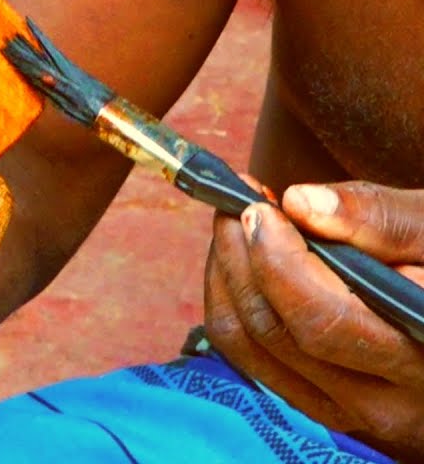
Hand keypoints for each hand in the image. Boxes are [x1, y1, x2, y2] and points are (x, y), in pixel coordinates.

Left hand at [205, 180, 423, 458]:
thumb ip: (382, 219)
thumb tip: (300, 203)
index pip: (324, 321)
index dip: (278, 262)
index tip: (262, 209)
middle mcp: (389, 404)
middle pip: (276, 332)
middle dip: (242, 257)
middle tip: (237, 203)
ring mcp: (349, 414)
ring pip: (248, 344)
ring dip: (227, 274)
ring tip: (236, 223)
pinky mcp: (318, 407)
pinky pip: (245, 355)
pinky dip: (230, 300)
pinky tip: (241, 259)